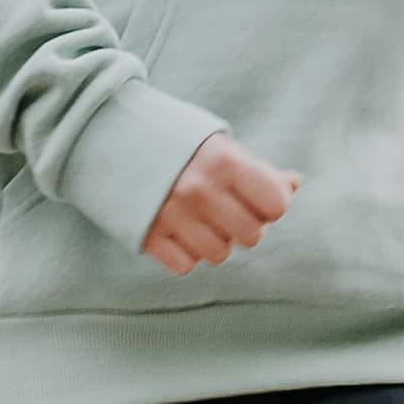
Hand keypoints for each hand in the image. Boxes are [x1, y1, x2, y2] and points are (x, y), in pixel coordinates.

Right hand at [139, 131, 296, 272]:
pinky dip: (184, 254)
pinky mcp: (146, 235)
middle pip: (251, 236)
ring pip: (218, 255)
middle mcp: (200, 189)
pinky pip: (184, 266)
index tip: (256, 199)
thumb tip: (293, 186)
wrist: (110, 137)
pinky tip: (176, 232)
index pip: (277, 205)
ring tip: (199, 221)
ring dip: (214, 243)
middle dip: (244, 227)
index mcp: (224, 161)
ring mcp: (171, 214)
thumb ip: (257, 169)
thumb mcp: (219, 145)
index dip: (271, 206)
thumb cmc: (177, 144)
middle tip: (226, 212)